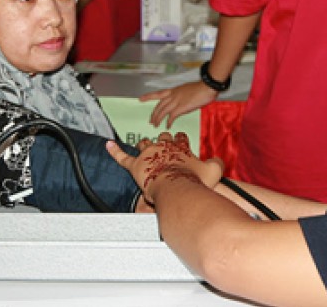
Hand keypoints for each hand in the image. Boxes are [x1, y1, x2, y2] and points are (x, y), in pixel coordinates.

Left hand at [108, 132, 222, 202]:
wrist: (177, 189)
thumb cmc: (195, 181)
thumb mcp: (214, 171)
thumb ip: (217, 164)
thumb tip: (218, 162)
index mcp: (180, 147)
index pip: (180, 138)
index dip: (180, 140)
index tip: (180, 141)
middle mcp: (163, 147)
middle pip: (162, 138)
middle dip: (162, 141)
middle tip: (163, 146)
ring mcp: (148, 154)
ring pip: (144, 144)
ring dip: (144, 146)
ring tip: (144, 147)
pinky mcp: (136, 165)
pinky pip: (122, 157)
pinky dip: (114, 151)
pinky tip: (107, 145)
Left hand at [141, 81, 217, 127]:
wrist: (206, 87)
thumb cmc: (200, 88)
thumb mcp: (187, 90)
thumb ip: (181, 96)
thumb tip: (181, 103)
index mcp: (173, 90)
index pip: (158, 94)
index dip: (148, 96)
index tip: (140, 99)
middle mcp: (172, 95)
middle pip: (159, 105)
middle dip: (154, 114)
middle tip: (151, 121)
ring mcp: (176, 101)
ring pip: (163, 111)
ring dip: (158, 119)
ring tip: (155, 125)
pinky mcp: (181, 108)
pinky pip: (171, 116)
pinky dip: (168, 122)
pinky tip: (168, 126)